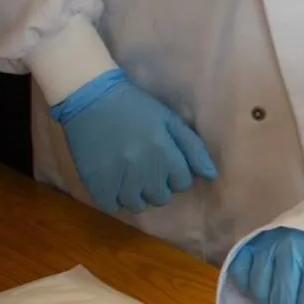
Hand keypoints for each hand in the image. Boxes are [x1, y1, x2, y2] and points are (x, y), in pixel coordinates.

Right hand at [52, 70, 216, 213]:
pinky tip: (113, 181)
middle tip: (146, 168)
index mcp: (164, 153)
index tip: (164, 161)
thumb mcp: (170, 120)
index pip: (183, 183)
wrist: (91, 98)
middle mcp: (144, 170)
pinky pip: (112, 205)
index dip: (176, 174)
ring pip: (137, 205)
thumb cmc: (135, 107)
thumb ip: (193, 149)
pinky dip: (114, 198)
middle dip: (158, 185)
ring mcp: (120, 179)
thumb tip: (211, 176)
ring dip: (137, 194)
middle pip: (162, 197)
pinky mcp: (97, 183)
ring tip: (129, 176)